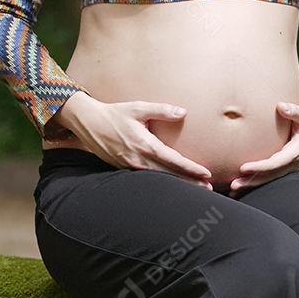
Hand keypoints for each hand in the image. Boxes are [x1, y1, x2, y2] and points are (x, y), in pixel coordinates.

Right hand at [50, 93, 213, 187]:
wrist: (89, 123)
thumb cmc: (115, 114)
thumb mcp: (138, 108)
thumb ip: (162, 110)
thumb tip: (183, 112)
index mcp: (145, 145)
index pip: (174, 161)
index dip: (191, 169)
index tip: (206, 174)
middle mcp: (139, 160)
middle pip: (170, 175)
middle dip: (190, 182)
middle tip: (209, 189)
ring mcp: (131, 167)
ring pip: (160, 179)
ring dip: (178, 184)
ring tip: (196, 189)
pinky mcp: (125, 169)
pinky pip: (148, 178)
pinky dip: (163, 182)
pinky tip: (173, 184)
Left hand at [228, 99, 298, 192]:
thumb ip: (294, 111)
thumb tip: (281, 106)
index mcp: (297, 151)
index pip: (276, 162)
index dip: (260, 167)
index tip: (244, 168)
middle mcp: (293, 162)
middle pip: (270, 175)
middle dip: (252, 181)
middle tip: (233, 185)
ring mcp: (289, 167)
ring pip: (269, 179)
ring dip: (251, 185)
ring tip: (233, 189)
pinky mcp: (285, 168)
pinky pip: (269, 177)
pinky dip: (256, 182)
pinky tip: (241, 187)